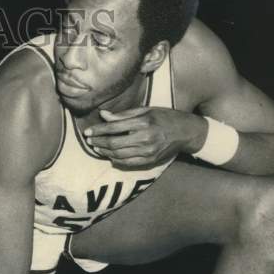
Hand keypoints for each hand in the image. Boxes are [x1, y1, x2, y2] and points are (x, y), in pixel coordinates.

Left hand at [83, 106, 205, 168]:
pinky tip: (109, 155)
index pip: (114, 127)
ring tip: (96, 148)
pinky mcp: (150, 161)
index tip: (87, 132)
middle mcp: (145, 138)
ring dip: (104, 152)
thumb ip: (124, 115)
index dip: (98, 130)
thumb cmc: (165, 117)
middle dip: (98, 143)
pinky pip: (127, 163)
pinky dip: (115, 160)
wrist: (186, 132)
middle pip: (113, 144)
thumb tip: (103, 115)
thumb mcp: (146, 110)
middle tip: (89, 141)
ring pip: (118, 155)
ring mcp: (148, 152)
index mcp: (144, 122)